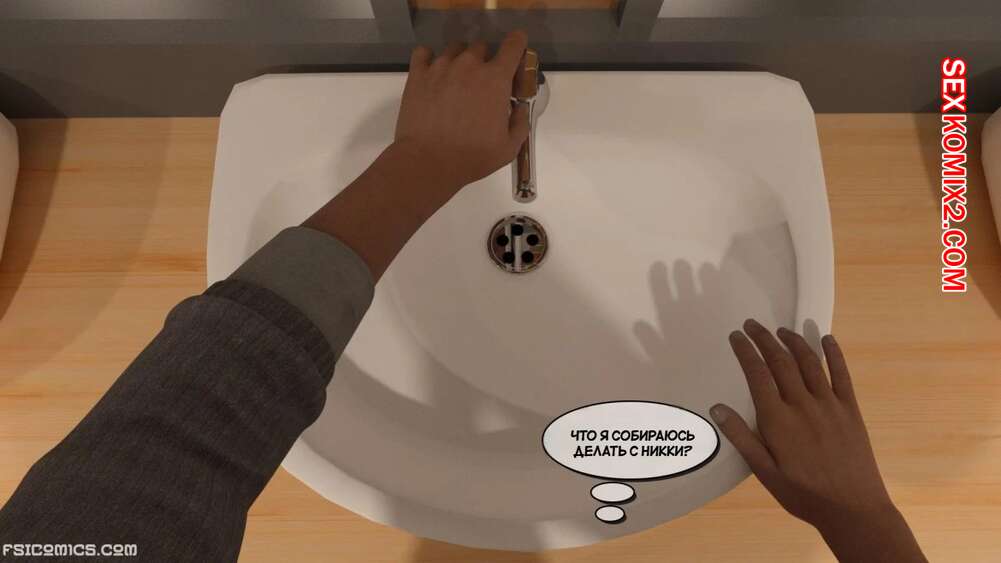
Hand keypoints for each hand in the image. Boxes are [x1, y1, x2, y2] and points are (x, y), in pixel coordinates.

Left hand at [394, 31, 531, 192]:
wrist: (428, 161)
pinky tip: (433, 74)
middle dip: (486, 61)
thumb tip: (518, 106)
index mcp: (495, 79)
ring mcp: (441, 66)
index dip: (517, 44)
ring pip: (454, 49)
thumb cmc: (472, 156)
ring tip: (456, 81)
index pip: (513, 45)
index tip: (515, 53)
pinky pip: (424, 53)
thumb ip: (520, 122)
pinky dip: (430, 59)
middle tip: (482, 84)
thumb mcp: (509, 147)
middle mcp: (469, 65)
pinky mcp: (418, 74)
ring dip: (460, 59)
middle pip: (482, 47)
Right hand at [711, 320, 925, 561]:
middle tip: (752, 325)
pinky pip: (841, 375)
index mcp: (778, 420)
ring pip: (809, 362)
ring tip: (781, 329)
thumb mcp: (765, 473)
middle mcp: (803, 405)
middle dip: (765, 339)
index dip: (745, 351)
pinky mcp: (850, 410)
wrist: (852, 508)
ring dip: (794, 341)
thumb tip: (717, 408)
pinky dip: (834, 354)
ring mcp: (829, 405)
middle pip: (781, 361)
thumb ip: (742, 438)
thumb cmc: (803, 494)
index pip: (757, 374)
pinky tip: (827, 339)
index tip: (736, 336)